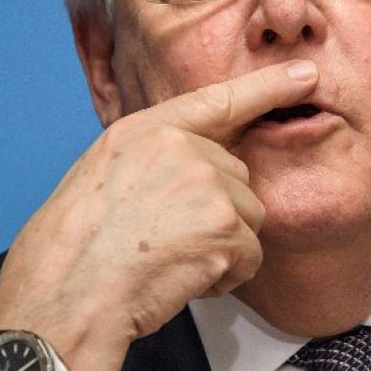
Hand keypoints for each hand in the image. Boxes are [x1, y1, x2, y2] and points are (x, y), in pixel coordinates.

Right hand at [0, 59, 318, 370]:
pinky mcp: (224, 226)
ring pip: (249, 217)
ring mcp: (206, 183)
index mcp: (145, 130)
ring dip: (222, 248)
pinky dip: (225, 276)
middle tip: (166, 240)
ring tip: (169, 260)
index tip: (305, 75)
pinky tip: (181, 279)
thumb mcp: (102, 176)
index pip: (218, 100)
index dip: (267, 86)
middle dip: (217, 214)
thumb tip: (197, 162)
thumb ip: (155, 158)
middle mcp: (180, 147)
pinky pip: (250, 254)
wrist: (65, 295)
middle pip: (238, 177)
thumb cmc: (72, 250)